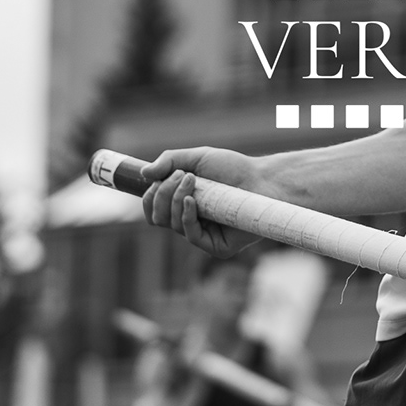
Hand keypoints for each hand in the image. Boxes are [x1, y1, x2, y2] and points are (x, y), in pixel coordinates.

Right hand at [141, 146, 267, 256]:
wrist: (262, 180)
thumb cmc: (233, 169)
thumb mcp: (197, 158)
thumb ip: (169, 160)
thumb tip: (143, 174)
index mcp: (183, 206)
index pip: (153, 210)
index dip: (148, 197)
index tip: (156, 179)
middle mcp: (190, 222)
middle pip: (157, 217)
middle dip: (162, 194)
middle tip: (181, 175)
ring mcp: (203, 236)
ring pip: (171, 224)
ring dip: (175, 199)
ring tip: (191, 180)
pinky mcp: (217, 247)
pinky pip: (191, 235)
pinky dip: (186, 216)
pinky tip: (191, 201)